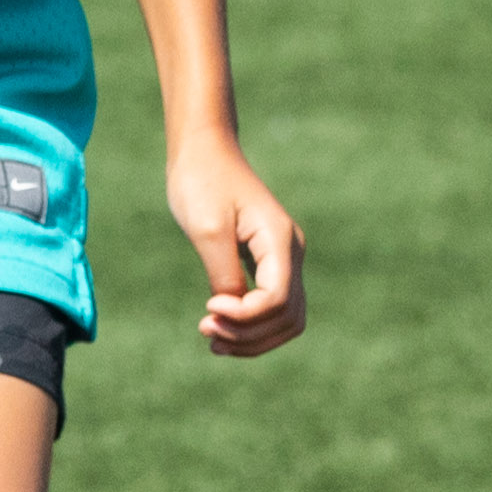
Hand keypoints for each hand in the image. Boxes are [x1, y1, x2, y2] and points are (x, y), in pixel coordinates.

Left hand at [159, 125, 306, 357]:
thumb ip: (223, 273)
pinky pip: (273, 307)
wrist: (204, 152)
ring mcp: (284, 259)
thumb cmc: (201, 182)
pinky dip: (251, 326)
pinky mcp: (269, 263)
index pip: (276, 300)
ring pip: (286, 319)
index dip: (244, 316)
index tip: (208, 307)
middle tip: (206, 330)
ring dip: (252, 338)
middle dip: (249, 335)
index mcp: (279, 241)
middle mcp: (290, 253)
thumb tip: (235, 312)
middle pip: (288, 318)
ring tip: (213, 340)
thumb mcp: (207, 230)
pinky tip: (221, 329)